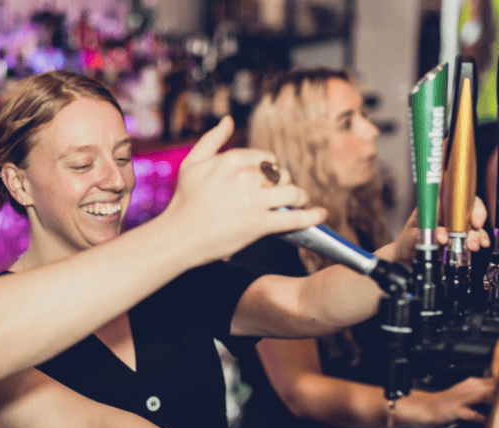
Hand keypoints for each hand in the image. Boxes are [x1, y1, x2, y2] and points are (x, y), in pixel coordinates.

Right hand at [161, 116, 327, 265]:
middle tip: (279, 194)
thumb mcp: (192, 163)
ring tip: (299, 202)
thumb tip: (229, 120)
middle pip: (282, 175)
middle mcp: (246, 177)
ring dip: (299, 197)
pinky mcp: (260, 225)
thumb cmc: (184, 201)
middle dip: (284, 184)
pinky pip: (295, 218)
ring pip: (293, 193)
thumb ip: (212, 139)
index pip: (267, 158)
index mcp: (233, 159)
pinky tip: (320, 214)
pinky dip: (312, 216)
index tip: (267, 180)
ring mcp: (254, 201)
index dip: (270, 169)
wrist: (178, 236)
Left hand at [388, 197, 490, 263]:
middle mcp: (446, 213)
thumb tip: (441, 235)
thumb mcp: (411, 237)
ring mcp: (454, 224)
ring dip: (477, 233)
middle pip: (468, 206)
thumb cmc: (406, 243)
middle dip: (475, 218)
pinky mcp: (459, 236)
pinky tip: (481, 244)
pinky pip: (474, 234)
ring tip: (473, 245)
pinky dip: (480, 239)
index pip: (453, 195)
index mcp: (433, 206)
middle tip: (474, 230)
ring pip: (472, 222)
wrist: (406, 257)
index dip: (465, 201)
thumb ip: (424, 234)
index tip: (468, 214)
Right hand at [402, 377, 495, 425]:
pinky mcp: (456, 410)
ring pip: (482, 396)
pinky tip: (487, 421)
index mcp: (471, 382)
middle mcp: (467, 388)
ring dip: (493, 401)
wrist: (427, 406)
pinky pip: (472, 414)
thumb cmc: (448, 400)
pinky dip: (481, 418)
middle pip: (490, 387)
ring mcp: (461, 399)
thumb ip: (483, 388)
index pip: (494, 380)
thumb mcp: (466, 389)